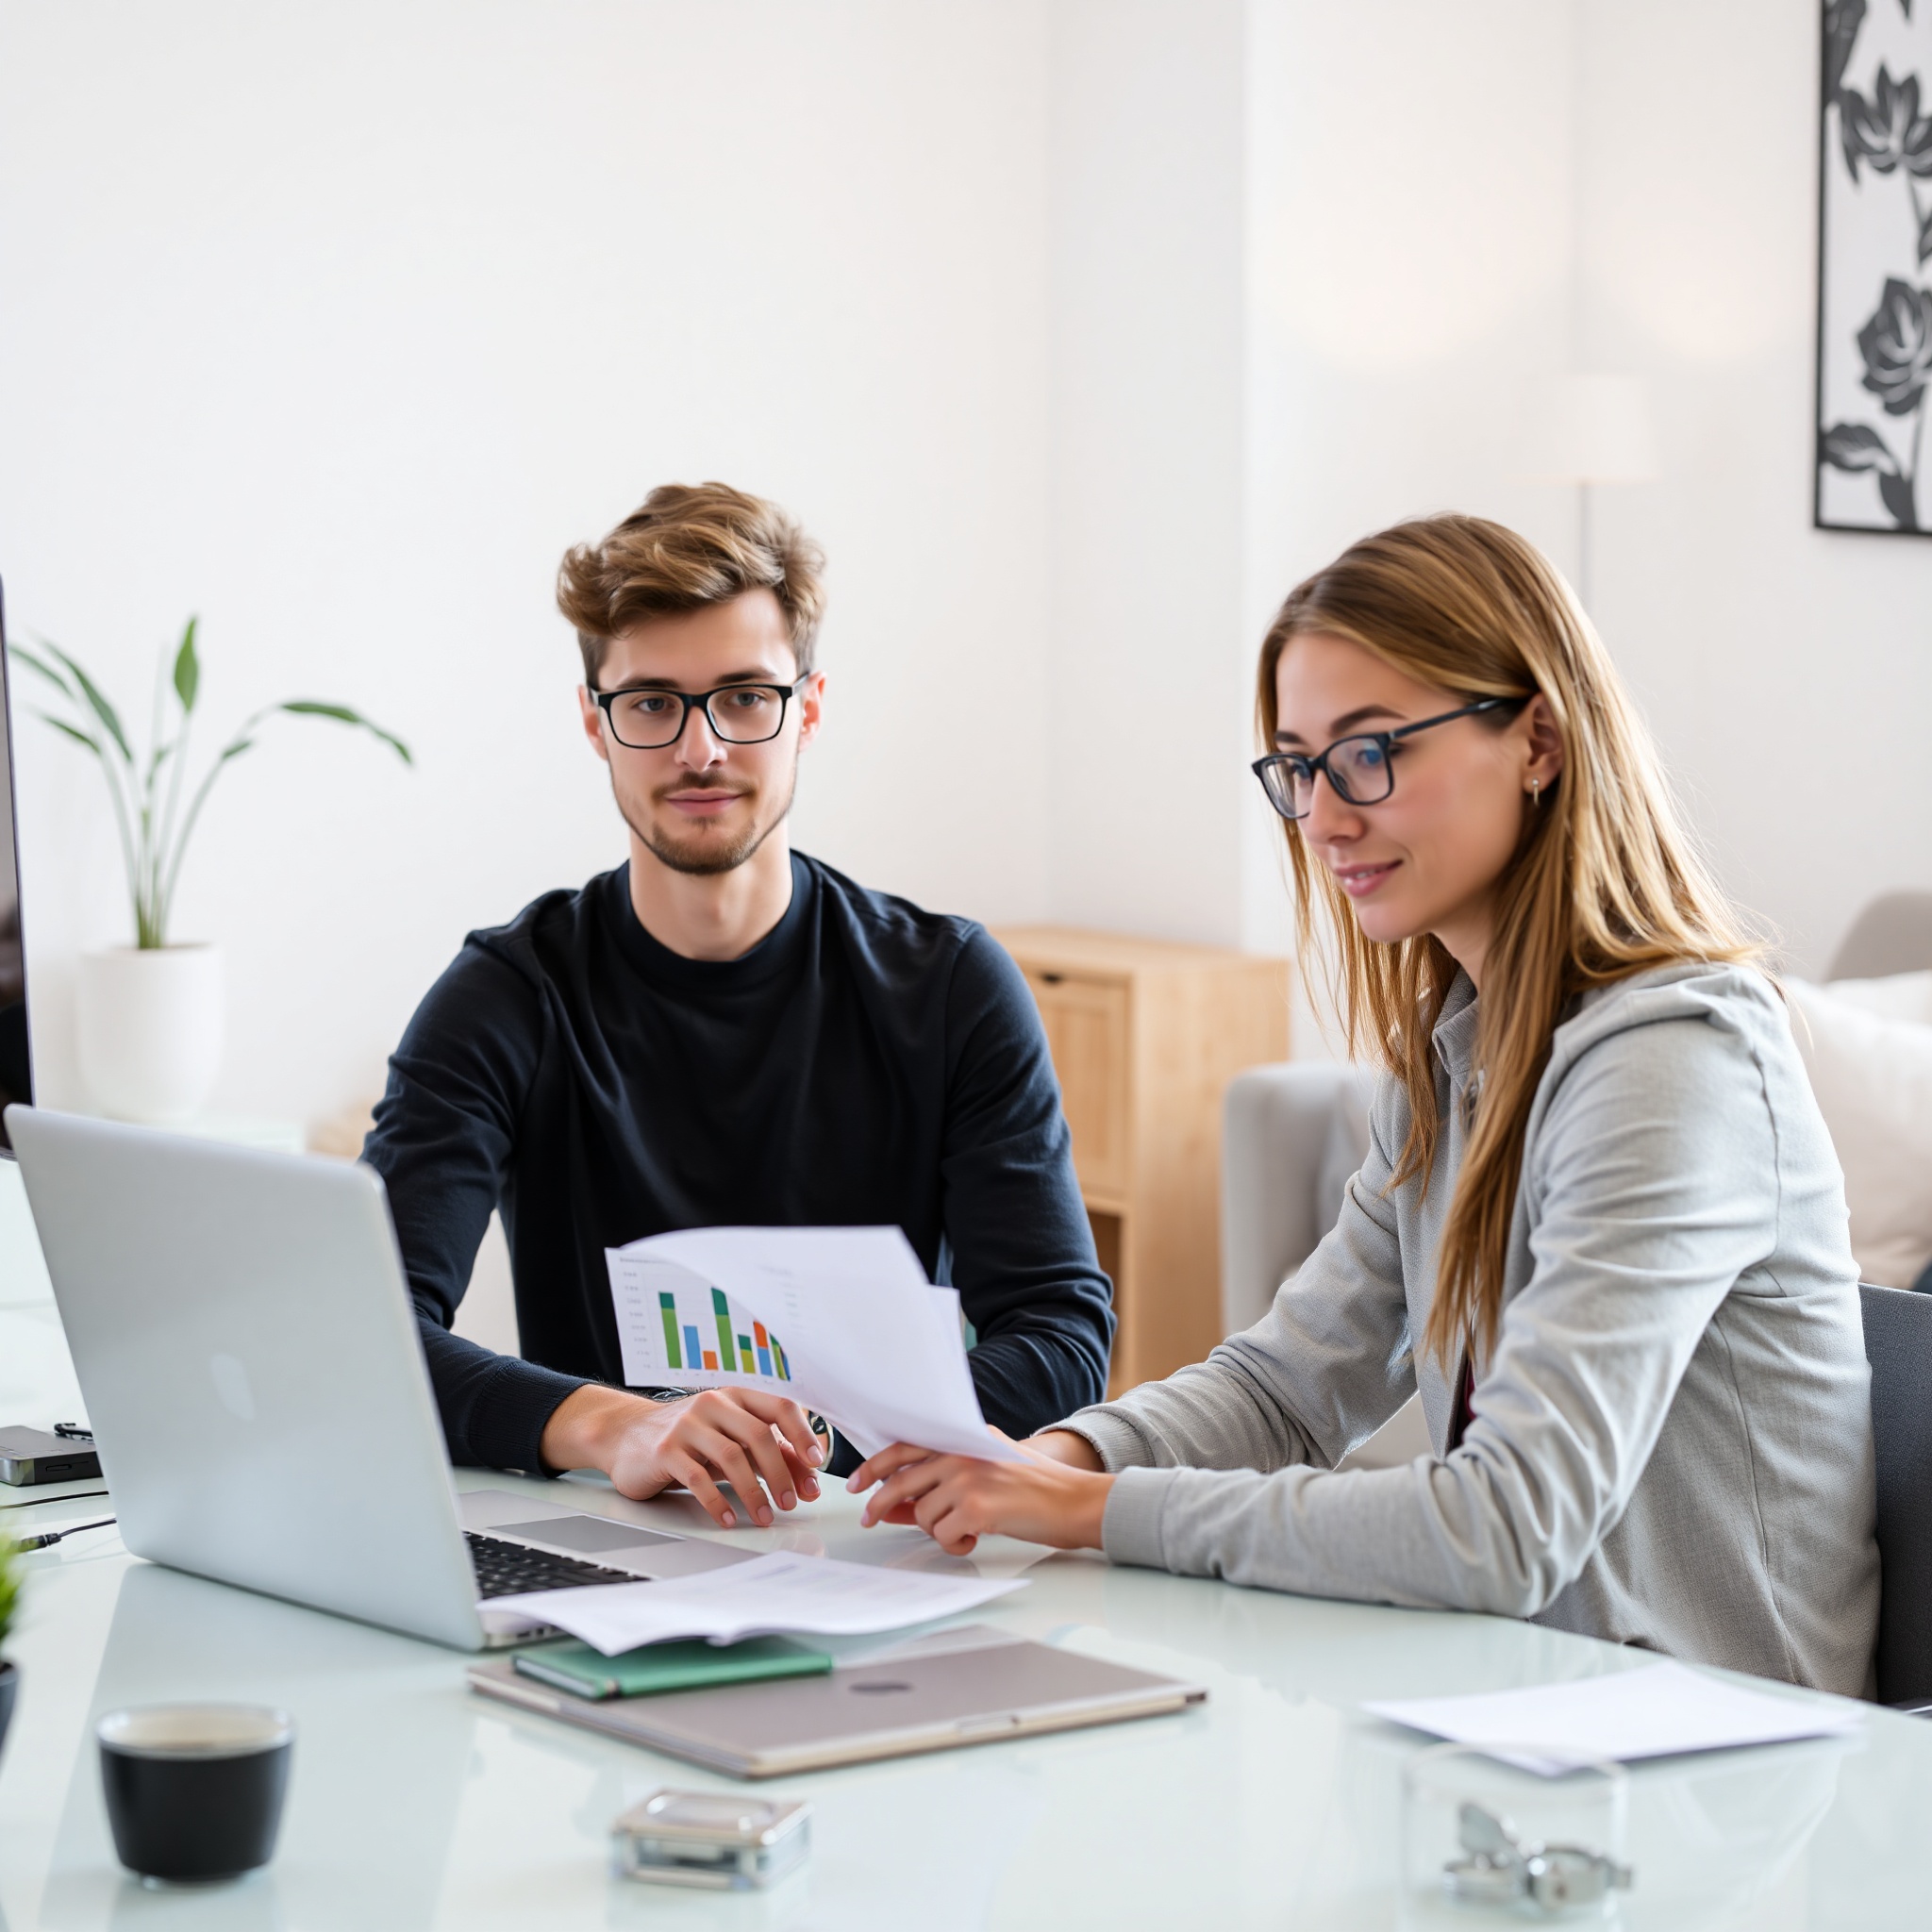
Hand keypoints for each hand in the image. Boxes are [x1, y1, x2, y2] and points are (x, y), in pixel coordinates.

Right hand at [539, 1385, 822, 1528]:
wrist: (627, 1436)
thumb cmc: (688, 1438)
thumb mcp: (729, 1438)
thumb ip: (768, 1452)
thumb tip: (807, 1478)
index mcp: (735, 1395)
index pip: (779, 1405)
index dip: (802, 1433)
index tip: (816, 1462)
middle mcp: (713, 1403)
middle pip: (759, 1435)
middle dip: (781, 1472)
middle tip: (791, 1502)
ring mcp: (687, 1425)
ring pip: (731, 1458)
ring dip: (753, 1492)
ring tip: (765, 1516)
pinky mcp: (666, 1450)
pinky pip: (699, 1479)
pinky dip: (718, 1503)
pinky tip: (729, 1519)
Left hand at [845, 1430, 1113, 1555]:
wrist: (1073, 1501)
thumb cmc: (1034, 1489)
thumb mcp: (987, 1469)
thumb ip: (945, 1479)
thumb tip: (897, 1504)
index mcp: (962, 1439)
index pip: (906, 1448)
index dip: (875, 1466)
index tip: (855, 1484)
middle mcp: (960, 1453)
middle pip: (901, 1481)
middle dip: (880, 1504)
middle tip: (869, 1520)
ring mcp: (967, 1479)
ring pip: (923, 1515)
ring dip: (939, 1529)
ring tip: (968, 1529)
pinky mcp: (976, 1508)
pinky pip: (942, 1535)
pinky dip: (955, 1544)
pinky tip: (976, 1538)